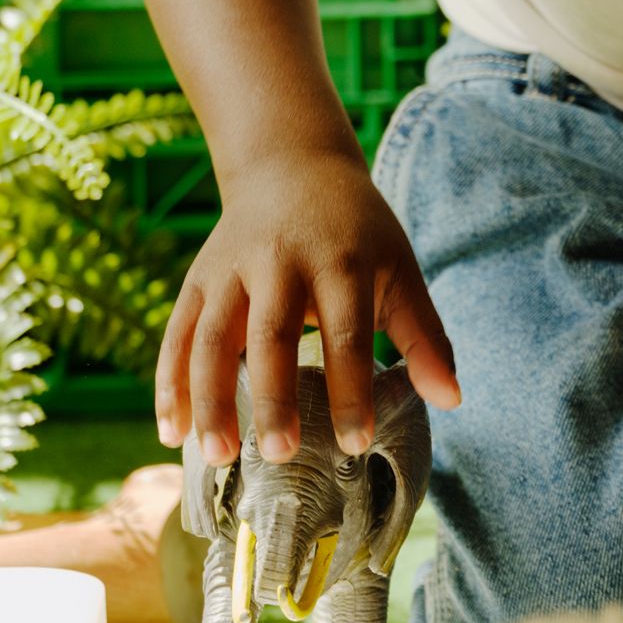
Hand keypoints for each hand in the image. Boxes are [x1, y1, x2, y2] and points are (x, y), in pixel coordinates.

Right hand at [156, 146, 459, 464]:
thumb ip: (423, 335)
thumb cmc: (357, 231)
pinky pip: (178, 335)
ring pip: (213, 337)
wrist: (292, 166)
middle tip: (278, 456)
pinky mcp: (198, 279)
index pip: (346, 332)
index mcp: (340, 260)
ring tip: (218, 456)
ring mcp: (231, 269)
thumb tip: (452, 399)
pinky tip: (173, 432)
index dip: (351, 389)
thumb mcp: (399, 268)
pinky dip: (170, 384)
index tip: (356, 443)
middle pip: (271, 334)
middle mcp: (280, 262)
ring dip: (210, 398)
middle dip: (273, 398)